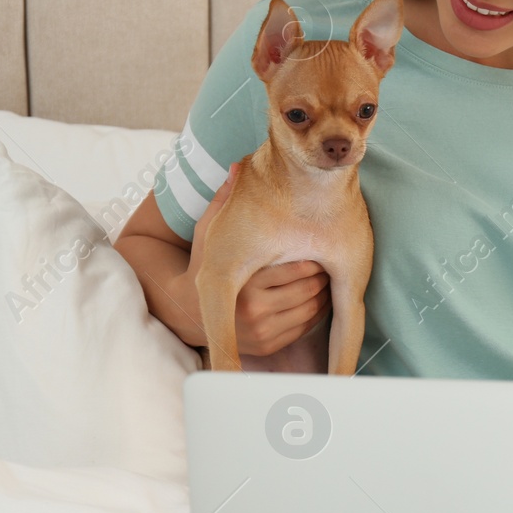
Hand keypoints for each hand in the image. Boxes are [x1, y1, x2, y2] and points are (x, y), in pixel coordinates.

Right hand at [186, 162, 331, 356]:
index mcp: (244, 282)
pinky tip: (312, 292)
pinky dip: (317, 309)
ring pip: (315, 308)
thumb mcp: (210, 231)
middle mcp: (253, 312)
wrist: (187, 309)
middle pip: (312, 288)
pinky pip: (308, 325)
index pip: (302, 267)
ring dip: (324, 290)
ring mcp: (263, 334)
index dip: (316, 252)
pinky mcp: (270, 346)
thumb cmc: (205, 262)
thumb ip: (225, 199)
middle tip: (324, 254)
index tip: (316, 239)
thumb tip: (239, 166)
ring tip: (320, 271)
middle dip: (323, 270)